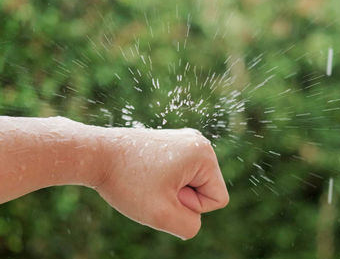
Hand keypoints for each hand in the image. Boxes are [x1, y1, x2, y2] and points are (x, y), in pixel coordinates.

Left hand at [96, 127, 228, 239]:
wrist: (95, 154)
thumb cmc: (127, 181)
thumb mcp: (162, 215)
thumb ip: (190, 226)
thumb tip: (193, 218)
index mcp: (204, 153)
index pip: (217, 199)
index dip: (190, 206)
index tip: (163, 192)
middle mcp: (199, 141)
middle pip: (205, 190)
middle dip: (181, 197)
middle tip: (152, 186)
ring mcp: (185, 140)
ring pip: (192, 184)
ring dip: (171, 190)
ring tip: (146, 180)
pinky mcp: (172, 143)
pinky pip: (180, 175)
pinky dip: (164, 181)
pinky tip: (144, 174)